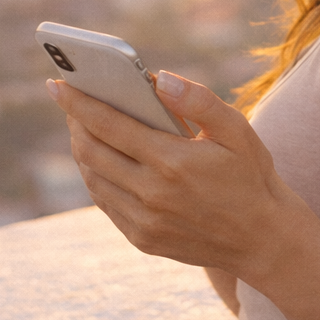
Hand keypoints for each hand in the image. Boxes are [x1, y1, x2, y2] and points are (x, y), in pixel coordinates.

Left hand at [48, 71, 306, 283]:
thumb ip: (199, 101)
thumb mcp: (237, 130)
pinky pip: (106, 203)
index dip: (78, 102)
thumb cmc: (251, 176)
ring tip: (83, 127)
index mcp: (172, 162)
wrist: (264, 240)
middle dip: (75, 122)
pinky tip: (102, 160)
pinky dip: (96, 177)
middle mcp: (152, 195)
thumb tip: (158, 79)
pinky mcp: (143, 239)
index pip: (109, 124)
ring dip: (82, 150)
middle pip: (91, 151)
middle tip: (70, 101)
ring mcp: (144, 222)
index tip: (56, 83)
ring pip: (94, 179)